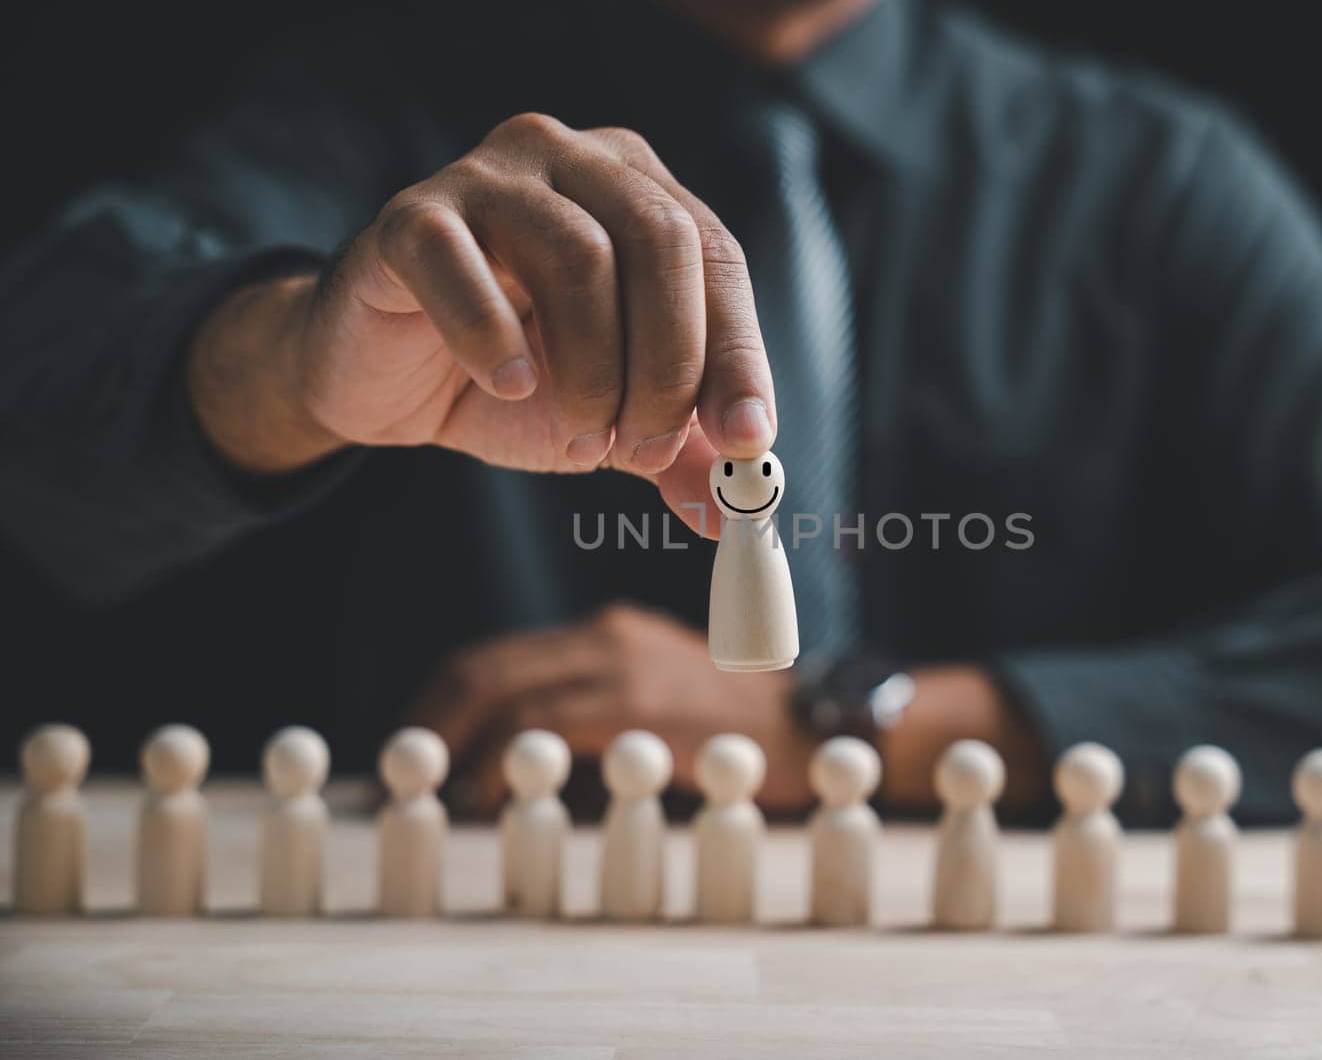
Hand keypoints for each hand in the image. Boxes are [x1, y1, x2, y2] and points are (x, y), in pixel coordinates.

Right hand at [188, 114, 775, 534]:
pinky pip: (459, 264)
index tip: (746, 438)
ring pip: (578, 253)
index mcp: (636, 189)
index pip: (715, 256)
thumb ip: (676, 450)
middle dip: (668, 364)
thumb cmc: (509, 377)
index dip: (736, 351)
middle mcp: (569, 158)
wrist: (383, 382)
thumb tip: (732, 510)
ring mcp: (486, 178)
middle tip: (649, 447)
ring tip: (583, 436)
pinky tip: (506, 385)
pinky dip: (494, 338)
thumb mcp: (610, 416)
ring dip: (594, 369)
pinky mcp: (409, 219)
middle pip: (659, 239)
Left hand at [408, 603, 815, 813]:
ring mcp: (626, 668)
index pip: (500, 658)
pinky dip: (501, 761)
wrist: (812, 725)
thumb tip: (518, 766)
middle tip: (402, 768)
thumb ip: (597, 714)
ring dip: (456, 745)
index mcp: (607, 633)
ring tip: (436, 789)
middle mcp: (608, 637)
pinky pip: (545, 725)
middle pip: (487, 667)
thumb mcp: (659, 701)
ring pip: (506, 692)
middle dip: (433, 719)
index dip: (445, 702)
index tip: (420, 745)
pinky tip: (485, 795)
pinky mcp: (642, 706)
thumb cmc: (735, 729)